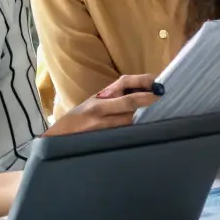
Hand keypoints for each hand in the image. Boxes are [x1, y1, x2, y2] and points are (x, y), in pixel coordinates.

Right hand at [45, 74, 160, 136]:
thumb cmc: (79, 120)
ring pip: (126, 120)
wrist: (57, 138)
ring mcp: (98, 124)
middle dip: (146, 100)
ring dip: (142, 119)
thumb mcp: (94, 104)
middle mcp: (98, 107)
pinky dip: (132, 133)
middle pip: (127, 101)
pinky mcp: (98, 139)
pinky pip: (120, 135)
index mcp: (100, 96)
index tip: (157, 83)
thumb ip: (115, 99)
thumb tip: (144, 94)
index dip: (142, 81)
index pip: (124, 82)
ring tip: (159, 115)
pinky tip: (142, 134)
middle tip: (162, 97)